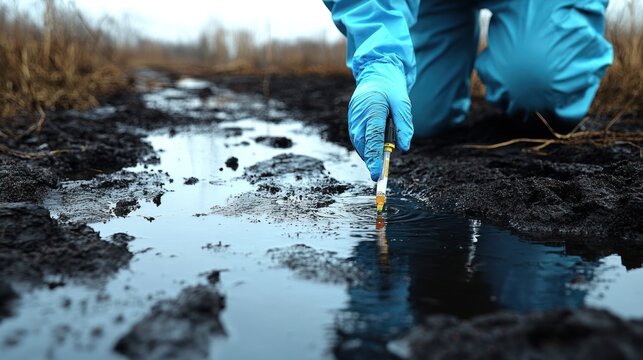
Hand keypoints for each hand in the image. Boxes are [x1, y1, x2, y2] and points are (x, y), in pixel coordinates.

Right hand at [349, 60, 412, 180]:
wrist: (376, 73)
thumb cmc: (391, 88)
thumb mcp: (403, 103)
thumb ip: (404, 126)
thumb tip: (403, 148)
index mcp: (373, 109)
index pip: (373, 139)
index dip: (375, 158)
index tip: (376, 174)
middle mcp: (359, 116)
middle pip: (363, 145)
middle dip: (372, 159)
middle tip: (381, 172)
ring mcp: (353, 119)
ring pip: (359, 144)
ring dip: (370, 153)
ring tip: (379, 155)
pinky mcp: (352, 122)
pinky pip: (358, 140)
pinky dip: (367, 147)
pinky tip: (374, 147)